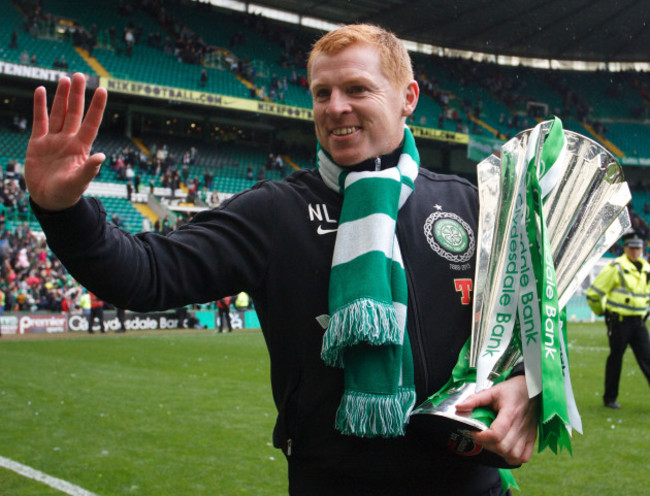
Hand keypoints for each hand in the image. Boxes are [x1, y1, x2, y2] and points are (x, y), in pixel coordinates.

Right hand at [25, 73, 106, 210]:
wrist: (49, 201)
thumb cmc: (67, 194)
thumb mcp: (78, 182)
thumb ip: (88, 170)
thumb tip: (101, 157)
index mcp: (81, 148)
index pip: (91, 123)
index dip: (96, 107)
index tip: (102, 89)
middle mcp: (69, 140)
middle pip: (75, 113)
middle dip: (77, 95)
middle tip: (79, 75)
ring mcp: (54, 140)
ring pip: (59, 113)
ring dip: (62, 97)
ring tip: (65, 79)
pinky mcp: (38, 143)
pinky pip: (40, 121)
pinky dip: (40, 106)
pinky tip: (41, 90)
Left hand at [455, 375, 537, 465]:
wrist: (531, 389)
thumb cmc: (511, 390)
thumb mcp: (492, 391)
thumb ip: (474, 400)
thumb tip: (458, 407)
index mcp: (509, 413)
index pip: (496, 434)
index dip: (482, 437)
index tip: (473, 432)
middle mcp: (520, 426)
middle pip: (502, 447)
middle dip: (487, 445)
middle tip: (480, 437)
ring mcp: (527, 434)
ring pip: (513, 455)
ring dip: (499, 453)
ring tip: (492, 443)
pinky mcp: (532, 438)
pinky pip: (524, 457)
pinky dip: (513, 458)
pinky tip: (504, 449)